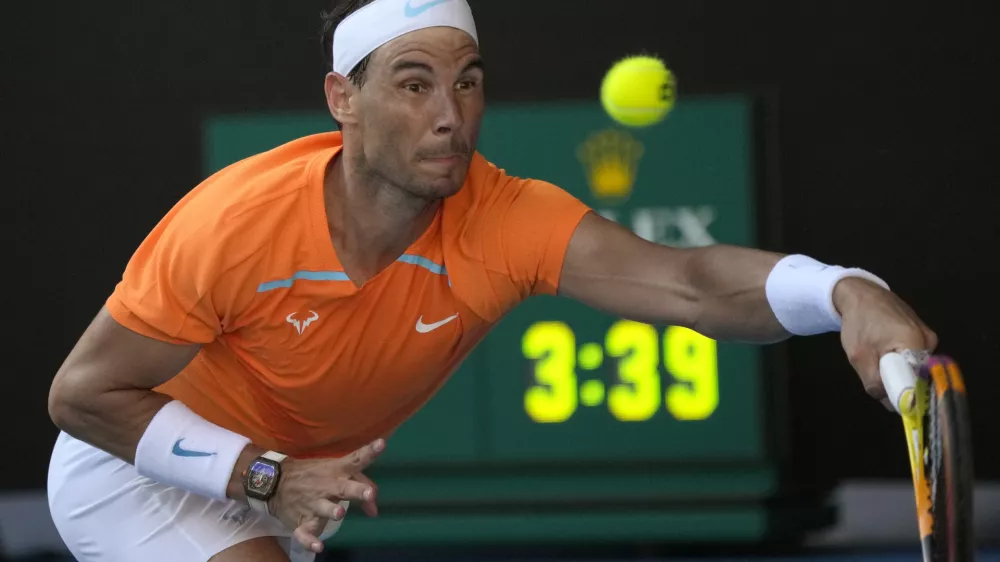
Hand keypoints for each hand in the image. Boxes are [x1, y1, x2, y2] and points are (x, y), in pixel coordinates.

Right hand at [270, 438, 384, 553]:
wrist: (274, 482)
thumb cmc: (313, 475)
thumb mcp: (334, 471)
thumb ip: (360, 486)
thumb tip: (375, 511)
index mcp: (336, 471)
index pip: (355, 460)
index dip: (369, 452)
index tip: (382, 444)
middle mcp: (326, 486)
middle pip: (343, 487)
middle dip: (356, 490)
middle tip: (370, 494)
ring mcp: (312, 503)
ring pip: (323, 508)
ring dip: (331, 510)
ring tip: (339, 513)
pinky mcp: (301, 521)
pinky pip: (304, 533)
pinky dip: (309, 541)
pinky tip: (318, 547)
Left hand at [834, 277, 937, 409]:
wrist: (859, 294)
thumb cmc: (859, 322)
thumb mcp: (859, 357)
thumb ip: (875, 384)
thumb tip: (891, 405)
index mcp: (917, 344)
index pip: (919, 383)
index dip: (904, 394)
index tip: (888, 395)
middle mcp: (929, 341)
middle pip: (916, 376)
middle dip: (895, 379)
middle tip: (874, 367)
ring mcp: (927, 336)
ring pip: (912, 367)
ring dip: (893, 368)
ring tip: (876, 353)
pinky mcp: (921, 334)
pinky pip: (910, 357)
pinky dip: (895, 358)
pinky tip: (882, 347)